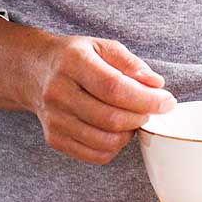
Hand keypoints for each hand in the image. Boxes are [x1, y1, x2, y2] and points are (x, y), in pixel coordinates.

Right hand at [28, 34, 175, 164]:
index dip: (145, 99)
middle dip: (140, 117)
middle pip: (110, 118)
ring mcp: (54, 118)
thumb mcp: (102, 47)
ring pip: (104, 140)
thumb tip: (156, 84)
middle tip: (152, 108)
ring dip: (129, 133)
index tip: (167, 101)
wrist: (35, 72)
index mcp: (73, 61)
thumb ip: (131, 63)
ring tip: (133, 117)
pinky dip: (114, 146)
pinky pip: (94, 155)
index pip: (114, 88)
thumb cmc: (75, 57)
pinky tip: (117, 129)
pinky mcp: (54, 139)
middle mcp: (59, 91)